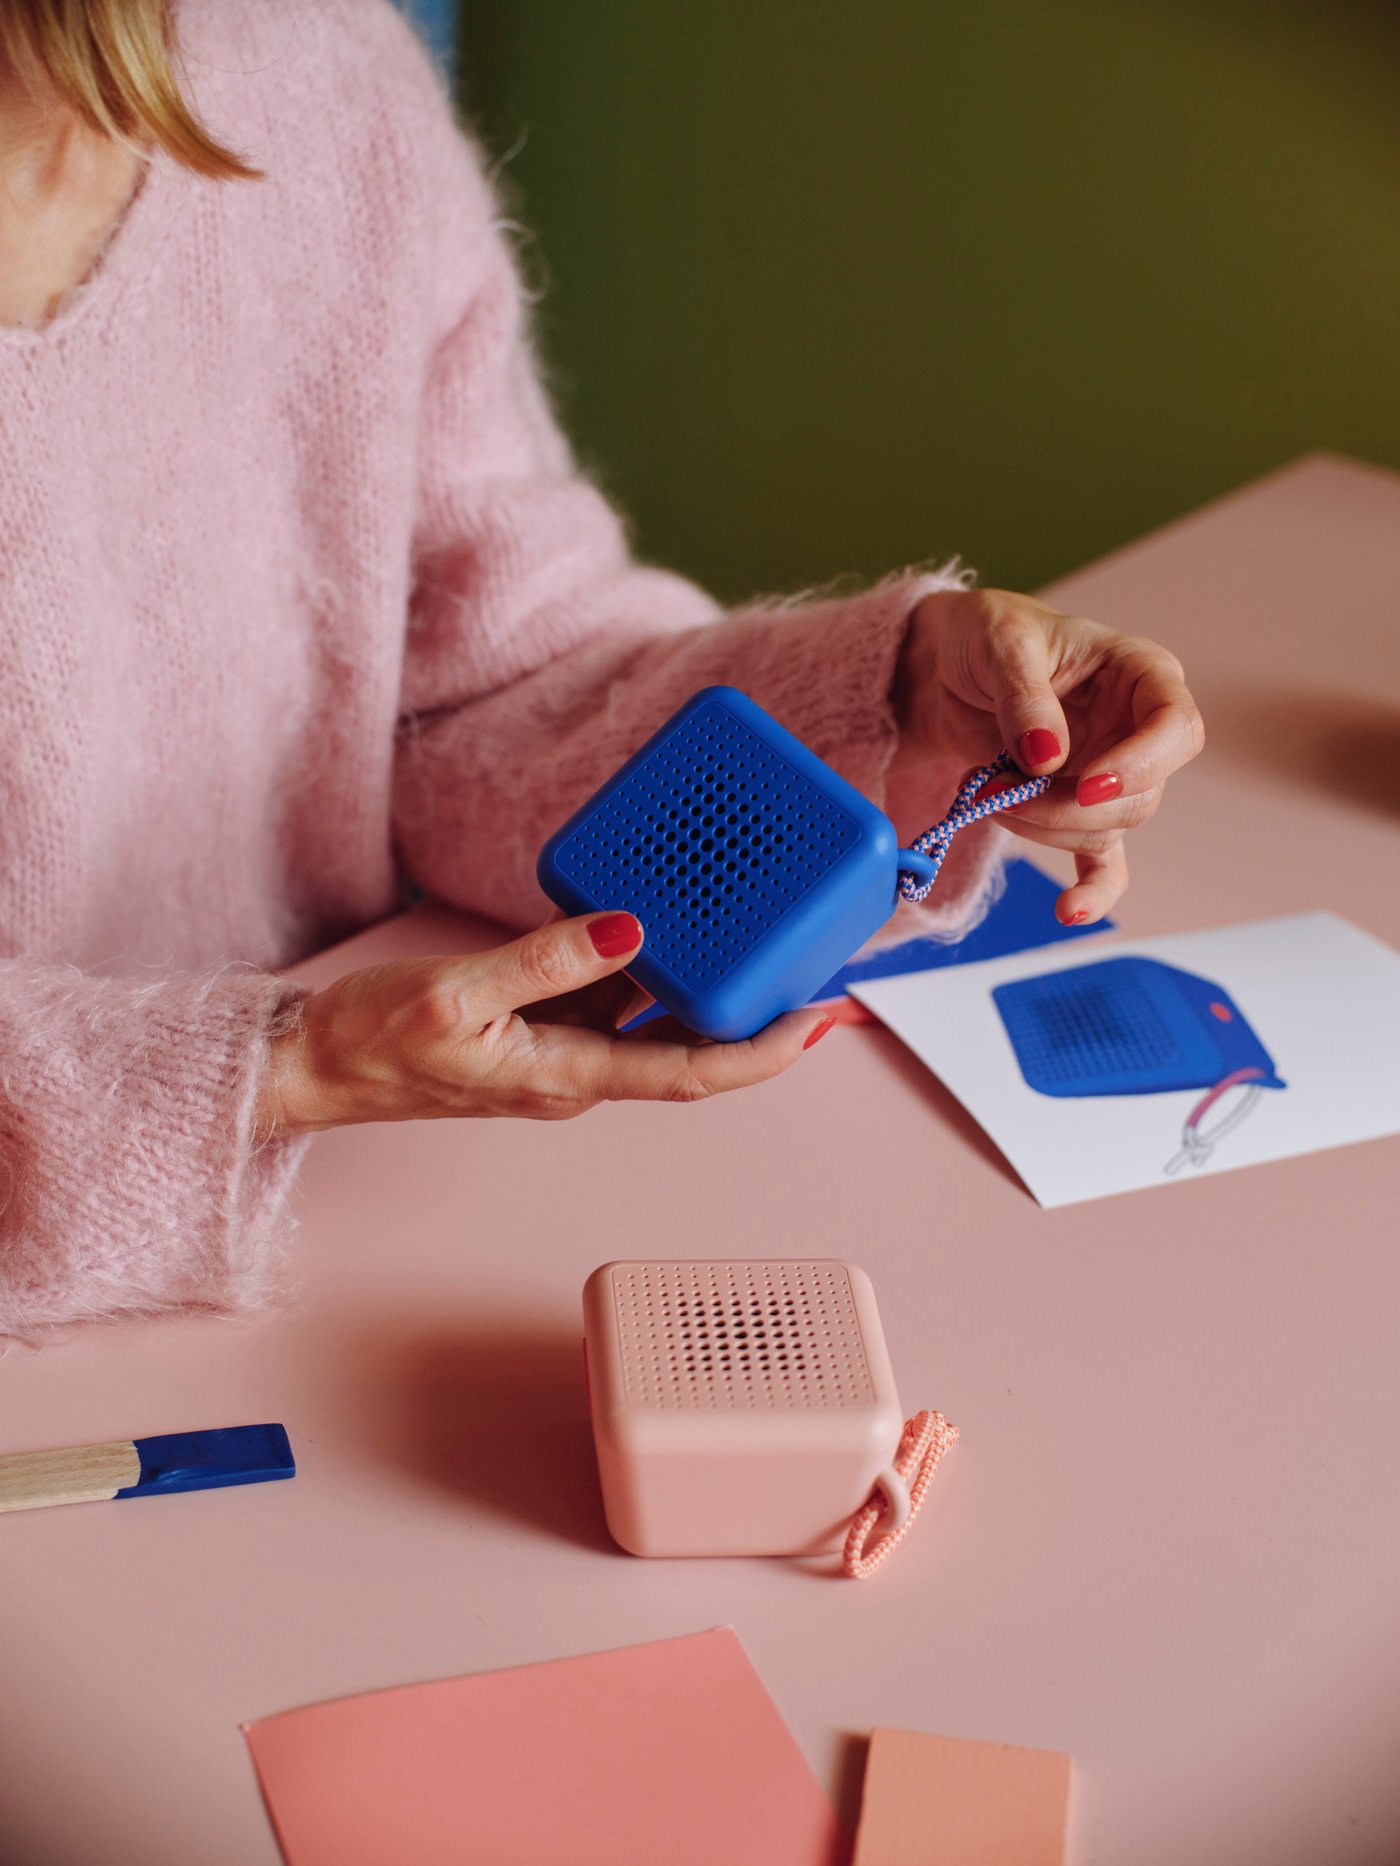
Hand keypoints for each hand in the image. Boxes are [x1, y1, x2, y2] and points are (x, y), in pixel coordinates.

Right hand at [256, 912, 833, 1138]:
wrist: (316, 1066)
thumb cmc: (371, 1043)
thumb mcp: (453, 997)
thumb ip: (542, 963)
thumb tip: (627, 930)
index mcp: (566, 1079)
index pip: (690, 1074)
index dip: (763, 1053)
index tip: (818, 1022)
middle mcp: (577, 1074)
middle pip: (691, 1052)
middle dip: (760, 1021)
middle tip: (820, 974)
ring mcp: (561, 1053)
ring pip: (657, 1026)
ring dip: (714, 997)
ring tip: (767, 951)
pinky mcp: (540, 1029)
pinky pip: (614, 1003)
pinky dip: (652, 971)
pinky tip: (669, 931)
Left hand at [893, 585, 1204, 923]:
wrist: (942, 666)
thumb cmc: (983, 635)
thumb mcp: (999, 641)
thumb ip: (1025, 696)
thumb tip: (1047, 757)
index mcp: (1139, 674)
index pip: (1177, 728)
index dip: (1140, 764)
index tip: (1086, 782)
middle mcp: (1135, 729)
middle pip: (1137, 796)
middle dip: (1067, 806)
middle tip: (997, 787)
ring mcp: (1109, 776)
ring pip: (1104, 830)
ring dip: (1042, 827)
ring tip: (986, 791)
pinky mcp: (1075, 810)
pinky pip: (1102, 863)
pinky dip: (1088, 890)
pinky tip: (1070, 912)